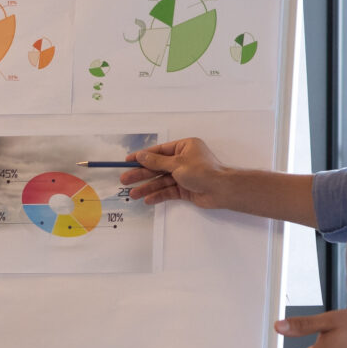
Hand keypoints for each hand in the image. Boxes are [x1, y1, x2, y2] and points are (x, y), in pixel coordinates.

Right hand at [123, 138, 238, 208]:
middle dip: (142, 174)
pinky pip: (169, 191)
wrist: (221, 190)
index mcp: (184, 147)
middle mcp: (183, 160)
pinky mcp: (185, 189)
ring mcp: (184, 175)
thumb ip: (157, 161)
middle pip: (158, 167)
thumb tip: (141, 156)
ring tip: (133, 194)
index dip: (142, 156)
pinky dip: (159, 195)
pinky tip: (147, 200)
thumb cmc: (202, 171)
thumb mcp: (177, 164)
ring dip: (148, 187)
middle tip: (124, 179)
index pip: (159, 151)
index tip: (128, 161)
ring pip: (162, 181)